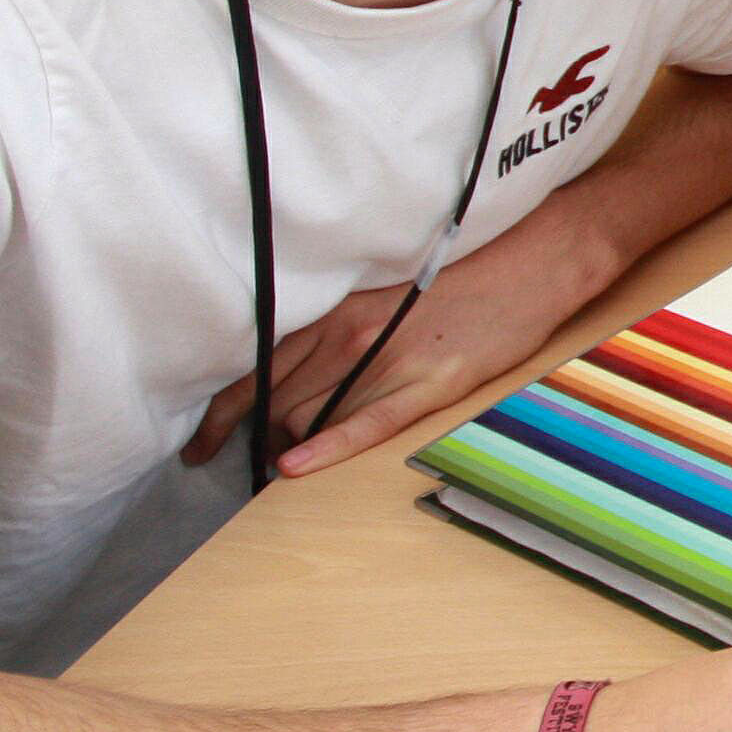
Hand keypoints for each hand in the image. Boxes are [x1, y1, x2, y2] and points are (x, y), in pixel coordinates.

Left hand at [187, 207, 602, 477]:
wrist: (531, 260)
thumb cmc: (460, 267)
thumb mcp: (381, 283)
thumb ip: (334, 317)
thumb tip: (293, 359)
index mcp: (336, 306)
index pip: (257, 364)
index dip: (220, 409)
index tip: (200, 439)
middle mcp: (350, 334)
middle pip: (276, 399)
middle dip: (246, 437)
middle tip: (227, 462)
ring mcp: (389, 361)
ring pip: (309, 416)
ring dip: (283, 448)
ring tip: (269, 471)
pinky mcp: (429, 384)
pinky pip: (366, 425)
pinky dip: (324, 450)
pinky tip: (292, 471)